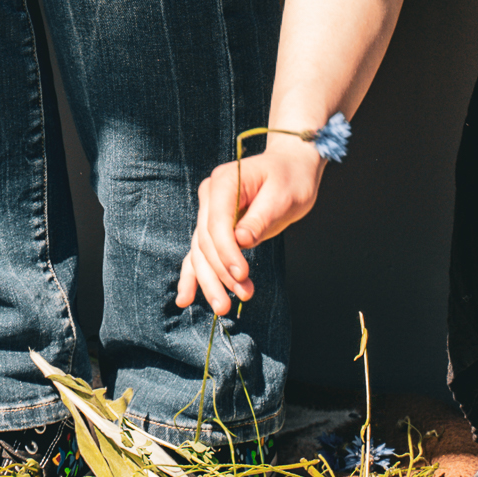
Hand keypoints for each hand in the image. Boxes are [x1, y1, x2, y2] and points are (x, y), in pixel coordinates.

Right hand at [176, 141, 322, 315]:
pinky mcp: (214, 226)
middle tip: (243, 295)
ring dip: (211, 281)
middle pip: (206, 241)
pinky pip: (200, 252)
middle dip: (222, 272)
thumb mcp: (282, 196)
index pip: (217, 223)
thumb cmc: (290, 179)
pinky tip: (186, 298)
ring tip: (223, 308)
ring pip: (201, 252)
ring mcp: (209, 211)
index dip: (227, 252)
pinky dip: (194, 275)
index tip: (242, 274)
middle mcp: (210, 196)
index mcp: (225, 182)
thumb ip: (260, 219)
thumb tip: (241, 241)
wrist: (291, 169)